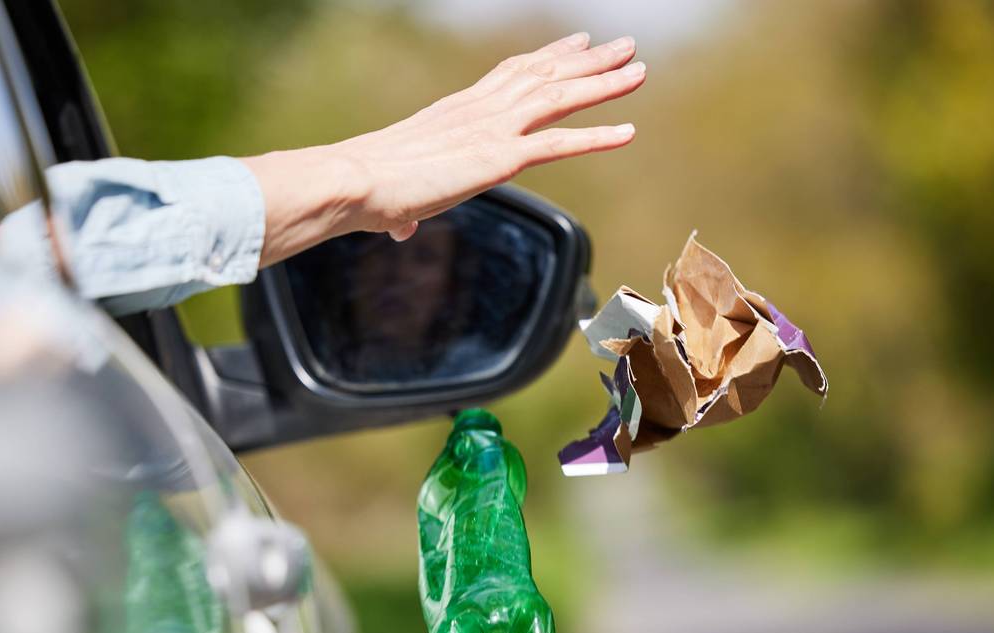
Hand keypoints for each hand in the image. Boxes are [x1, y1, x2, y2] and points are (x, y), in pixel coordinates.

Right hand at [244, 33, 643, 263]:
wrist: (355, 179)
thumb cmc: (365, 187)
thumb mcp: (394, 193)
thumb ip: (405, 208)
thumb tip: (398, 228)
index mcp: (457, 111)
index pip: (512, 74)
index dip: (548, 57)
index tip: (576, 44)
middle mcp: (480, 110)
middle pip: (544, 75)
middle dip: (587, 60)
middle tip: (623, 45)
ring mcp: (492, 130)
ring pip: (559, 97)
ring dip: (603, 83)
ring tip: (638, 70)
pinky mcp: (498, 157)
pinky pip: (558, 143)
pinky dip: (597, 137)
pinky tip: (627, 132)